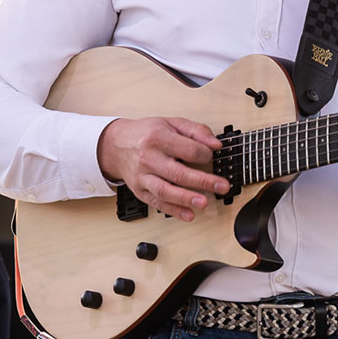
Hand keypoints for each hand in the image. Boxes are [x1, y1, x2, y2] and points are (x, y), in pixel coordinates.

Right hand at [98, 117, 226, 221]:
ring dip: (186, 199)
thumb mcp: (171, 123)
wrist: (115, 145)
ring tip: (204, 203)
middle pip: (177, 173)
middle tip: (222, 186)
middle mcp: (148, 158)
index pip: (187, 150)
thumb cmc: (146, 134)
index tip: (211, 157)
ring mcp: (142, 177)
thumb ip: (196, 131)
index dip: (204, 154)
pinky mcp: (140, 191)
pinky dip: (173, 210)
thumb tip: (216, 144)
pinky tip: (188, 214)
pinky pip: (157, 203)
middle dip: (202, 181)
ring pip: (165, 191)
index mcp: (158, 138)